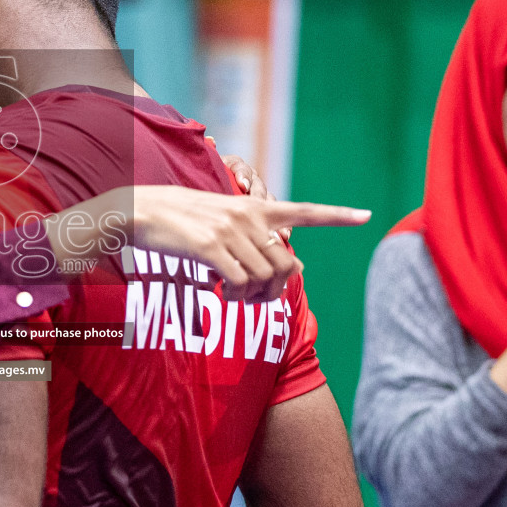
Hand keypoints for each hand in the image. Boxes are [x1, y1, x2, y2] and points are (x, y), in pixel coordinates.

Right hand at [127, 186, 369, 303]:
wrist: (140, 211)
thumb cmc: (181, 221)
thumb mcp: (225, 224)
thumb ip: (259, 240)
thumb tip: (297, 265)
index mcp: (253, 206)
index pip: (304, 210)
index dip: (337, 215)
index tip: (367, 215)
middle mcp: (247, 215)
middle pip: (285, 263)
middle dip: (278, 289)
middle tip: (257, 299)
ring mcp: (229, 230)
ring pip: (264, 277)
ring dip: (253, 297)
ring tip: (235, 296)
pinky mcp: (209, 247)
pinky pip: (240, 282)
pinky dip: (235, 295)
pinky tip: (220, 292)